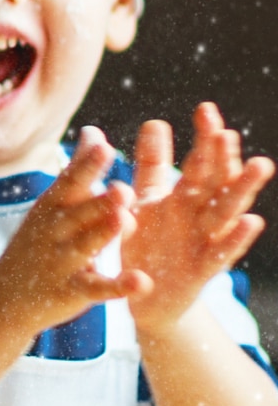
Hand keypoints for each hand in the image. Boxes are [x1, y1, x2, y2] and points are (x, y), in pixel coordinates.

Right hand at [0, 127, 145, 332]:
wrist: (5, 295)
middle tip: (123, 187)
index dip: (86, 166)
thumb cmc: (38, 242)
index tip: (103, 146)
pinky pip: (97, 288)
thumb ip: (78, 170)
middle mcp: (54, 231)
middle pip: (78, 213)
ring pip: (85, 246)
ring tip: (125, 221)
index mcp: (52, 207)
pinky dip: (119, 287)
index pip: (70, 182)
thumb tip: (93, 130)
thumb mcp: (52, 204)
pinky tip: (142, 282)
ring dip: (104, 235)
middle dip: (99, 201)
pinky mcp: (72, 291)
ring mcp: (61, 262)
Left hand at [123, 103, 271, 335]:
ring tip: (260, 164)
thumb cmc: (149, 243)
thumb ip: (152, 166)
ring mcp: (204, 241)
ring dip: (243, 189)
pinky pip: (221, 252)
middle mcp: (199, 216)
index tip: (206, 109)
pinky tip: (252, 221)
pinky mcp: (202, 270)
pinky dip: (236, 238)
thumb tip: (156, 121)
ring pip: (227, 212)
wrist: (145, 296)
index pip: (199, 162)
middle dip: (223, 158)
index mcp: (184, 197)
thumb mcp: (145, 201)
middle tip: (227, 132)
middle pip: (216, 182)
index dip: (204, 138)